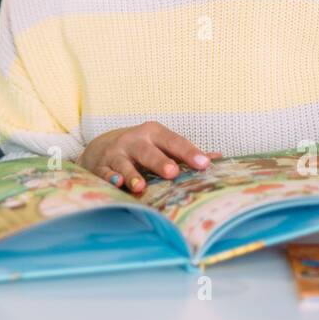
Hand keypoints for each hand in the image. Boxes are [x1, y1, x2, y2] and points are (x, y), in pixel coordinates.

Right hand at [79, 121, 220, 193]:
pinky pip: (105, 173)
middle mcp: (134, 141)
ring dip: (133, 175)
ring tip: (140, 186)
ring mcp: (116, 154)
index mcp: (153, 133)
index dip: (189, 153)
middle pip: (148, 151)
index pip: (174, 142)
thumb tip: (217, 158)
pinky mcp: (101, 166)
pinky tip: (116, 182)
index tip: (204, 164)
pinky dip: (110, 178)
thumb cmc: (141, 148)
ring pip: (125, 164)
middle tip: (173, 172)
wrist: (101, 147)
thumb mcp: (161, 144)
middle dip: (160, 162)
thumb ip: (185, 152)